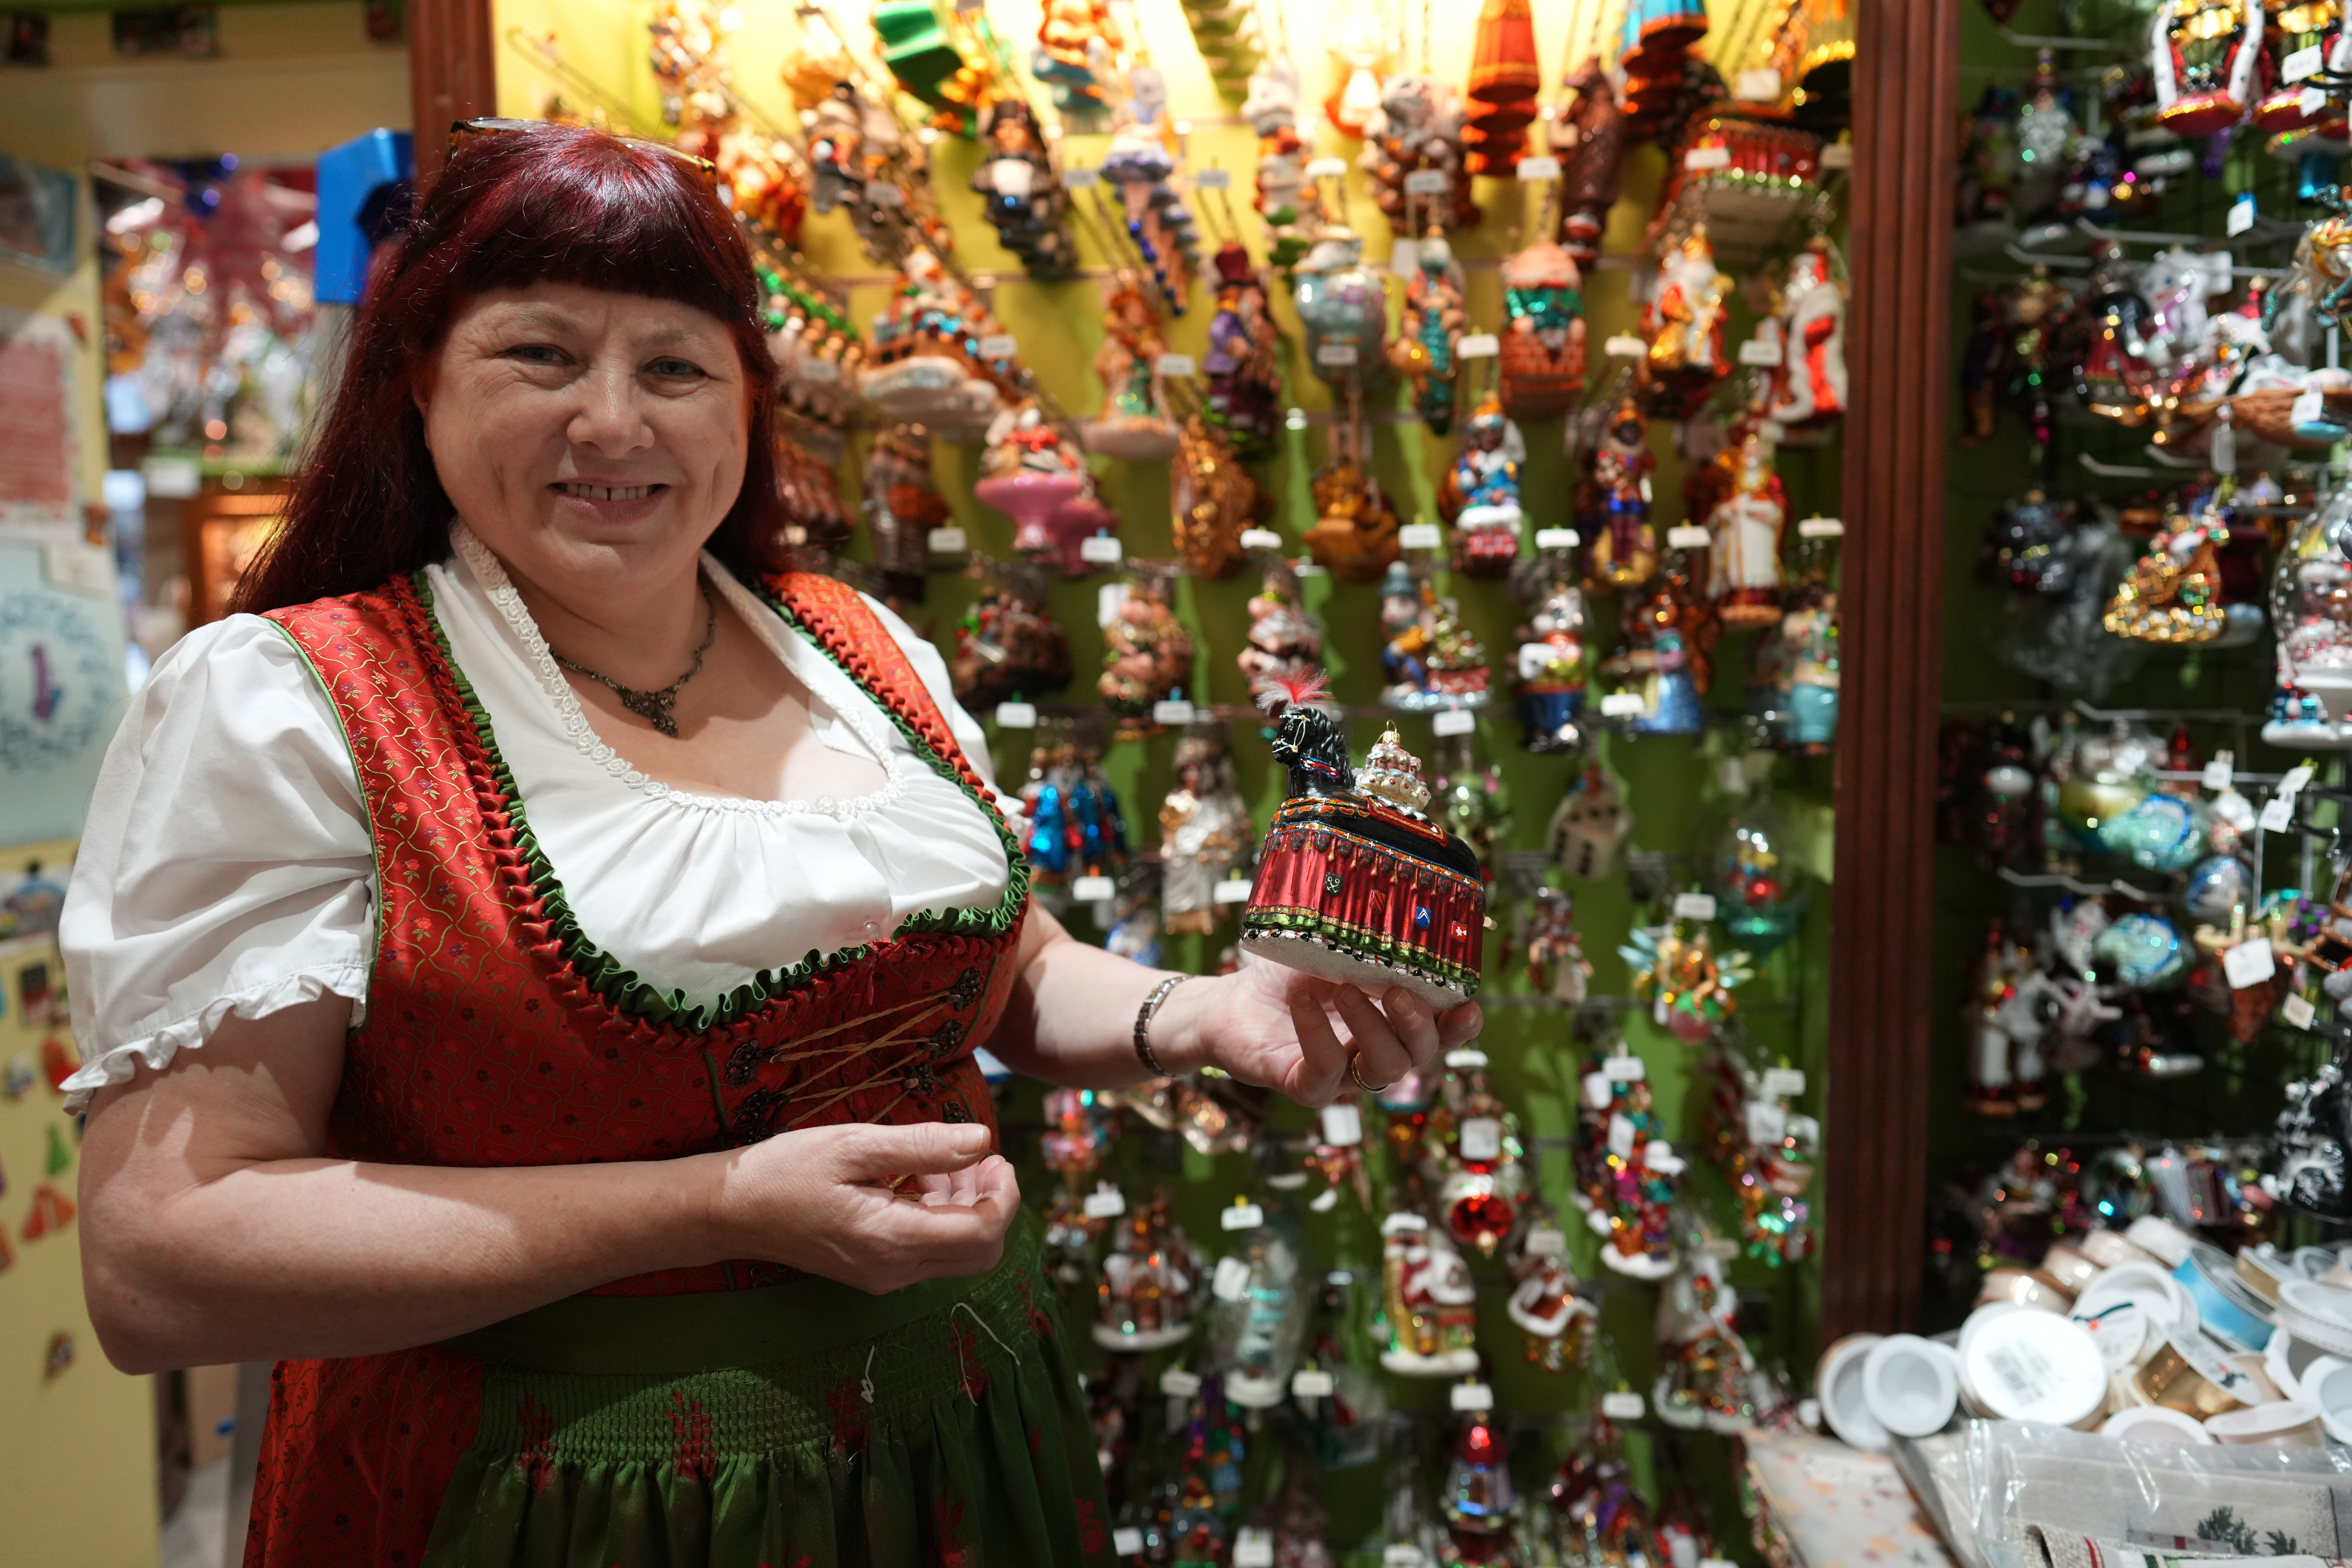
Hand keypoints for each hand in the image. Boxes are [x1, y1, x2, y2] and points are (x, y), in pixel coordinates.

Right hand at [704, 1121, 1019, 1293]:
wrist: (731, 1211)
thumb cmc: (786, 1170)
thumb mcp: (854, 1145)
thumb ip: (922, 1146)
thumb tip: (981, 1141)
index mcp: (892, 1240)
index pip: (983, 1234)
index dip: (1004, 1195)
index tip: (996, 1155)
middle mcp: (894, 1271)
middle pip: (979, 1252)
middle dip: (991, 1203)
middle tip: (979, 1158)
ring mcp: (884, 1276)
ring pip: (956, 1253)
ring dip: (965, 1207)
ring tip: (944, 1162)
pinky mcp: (874, 1270)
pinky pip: (927, 1251)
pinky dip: (939, 1217)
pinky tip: (918, 1180)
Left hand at [1156, 960, 1481, 1108]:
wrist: (1230, 1001)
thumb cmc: (1289, 973)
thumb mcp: (1332, 946)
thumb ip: (1365, 933)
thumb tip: (1389, 883)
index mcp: (1394, 1022)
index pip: (1442, 1031)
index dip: (1460, 1025)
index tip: (1469, 1006)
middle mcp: (1377, 1053)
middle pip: (1421, 1054)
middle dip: (1418, 1023)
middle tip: (1396, 990)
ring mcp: (1344, 1076)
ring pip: (1384, 1070)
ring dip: (1371, 1027)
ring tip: (1344, 989)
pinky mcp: (1306, 1088)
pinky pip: (1323, 1073)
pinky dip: (1317, 1034)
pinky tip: (1301, 1000)